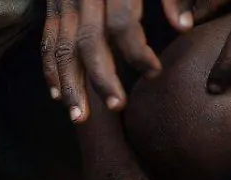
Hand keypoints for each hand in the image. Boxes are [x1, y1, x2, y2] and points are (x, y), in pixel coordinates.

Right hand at [43, 0, 201, 121]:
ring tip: (79, 117)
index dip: (138, 52)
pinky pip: (47, 44)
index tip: (155, 72)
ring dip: (70, 85)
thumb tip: (183, 28)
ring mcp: (63, 3)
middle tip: (118, 106)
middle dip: (102, 78)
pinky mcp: (52, 8)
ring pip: (62, 50)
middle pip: (89, 43)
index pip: (122, 23)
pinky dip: (50, 72)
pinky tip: (58, 96)